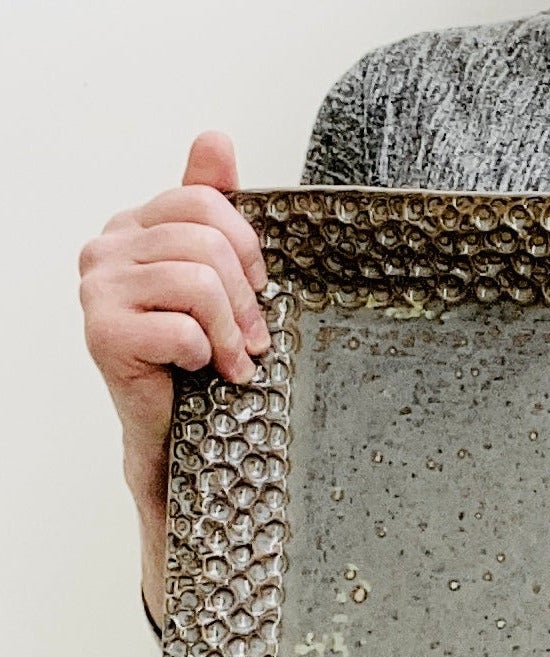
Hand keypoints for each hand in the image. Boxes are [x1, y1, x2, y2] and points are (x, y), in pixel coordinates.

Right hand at [77, 130, 270, 620]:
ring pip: (197, 281)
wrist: (174, 432)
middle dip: (245, 295)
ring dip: (230, 329)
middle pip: (204, 240)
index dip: (246, 245)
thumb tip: (215, 138)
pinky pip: (181, 326)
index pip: (201, 200)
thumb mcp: (215, 278)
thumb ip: (211, 206)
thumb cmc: (197, 357)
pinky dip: (205, 353)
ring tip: (233, 361)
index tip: (259, 289)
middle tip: (253, 339)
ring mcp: (97, 288)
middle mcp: (106, 248)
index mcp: (134, 226)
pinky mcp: (102, 333)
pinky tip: (203, 371)